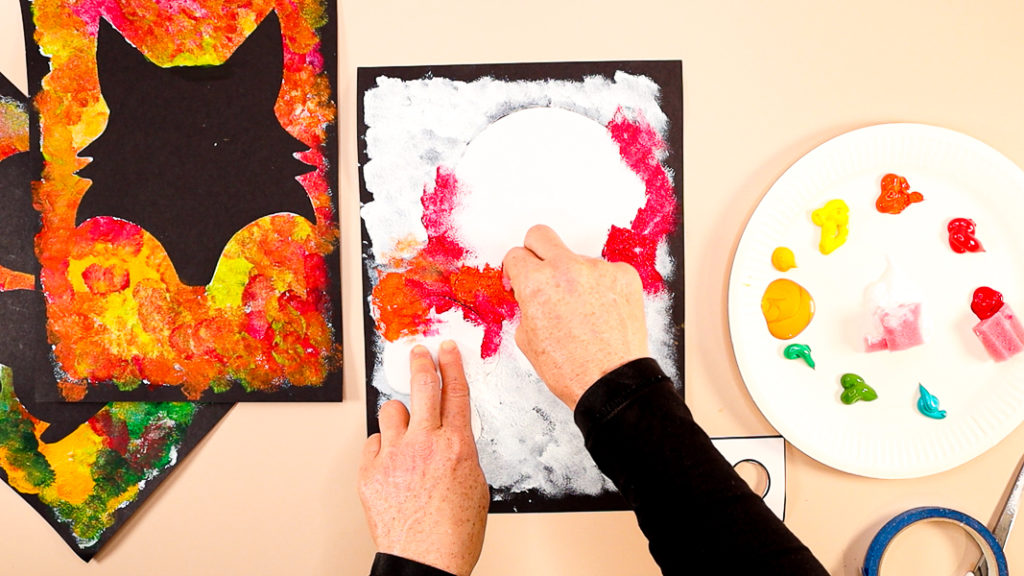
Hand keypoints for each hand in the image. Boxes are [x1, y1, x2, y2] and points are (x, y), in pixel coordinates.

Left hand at [358, 341, 488, 575]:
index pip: (455, 392)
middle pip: (422, 387)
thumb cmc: (454, 533)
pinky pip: (374, 442)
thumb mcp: (475, 485)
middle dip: (421, 363)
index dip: (452, 365)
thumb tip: (449, 438)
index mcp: (456, 446)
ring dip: (400, 415)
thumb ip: (459, 452)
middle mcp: (424, 444)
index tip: (447, 350)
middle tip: (419, 352)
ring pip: (391, 410)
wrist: (425, 561)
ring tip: (405, 431)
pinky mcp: (370, 471)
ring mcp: (394, 456)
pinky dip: (383, 447)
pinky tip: (392, 462)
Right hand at [502, 225, 649, 409]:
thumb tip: (530, 295)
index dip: (515, 270)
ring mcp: (598, 269)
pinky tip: (601, 311)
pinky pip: (605, 270)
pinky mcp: (624, 275)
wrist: (611, 383)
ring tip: (581, 310)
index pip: (516, 255)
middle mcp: (567, 269)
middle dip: (535, 252)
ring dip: (574, 276)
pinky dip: (601, 286)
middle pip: (540, 235)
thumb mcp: (528, 339)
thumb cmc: (571, 369)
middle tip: (540, 272)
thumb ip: (526, 306)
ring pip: (576, 258)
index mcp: (537, 283)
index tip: (520, 278)